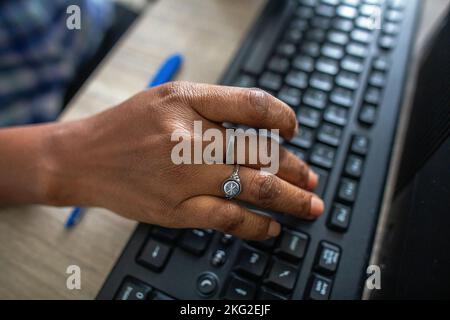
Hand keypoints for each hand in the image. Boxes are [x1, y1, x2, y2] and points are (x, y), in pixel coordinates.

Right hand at [6, 82, 324, 239]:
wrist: (84, 158)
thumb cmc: (127, 127)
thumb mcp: (168, 99)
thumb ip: (213, 108)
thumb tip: (262, 129)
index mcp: (188, 101)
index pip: (253, 104)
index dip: (283, 117)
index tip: (293, 130)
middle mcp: (189, 137)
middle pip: (262, 151)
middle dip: (296, 167)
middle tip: (311, 177)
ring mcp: (184, 176)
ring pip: (255, 188)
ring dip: (291, 199)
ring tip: (310, 205)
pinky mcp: (177, 210)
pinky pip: (229, 219)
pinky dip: (258, 226)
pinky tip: (273, 228)